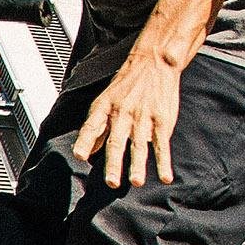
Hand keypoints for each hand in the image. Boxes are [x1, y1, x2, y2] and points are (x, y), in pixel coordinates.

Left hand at [75, 49, 183, 189]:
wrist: (153, 62)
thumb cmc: (126, 85)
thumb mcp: (105, 101)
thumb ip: (96, 128)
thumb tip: (86, 153)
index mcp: (105, 109)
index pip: (91, 127)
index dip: (85, 141)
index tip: (80, 155)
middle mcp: (122, 114)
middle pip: (116, 142)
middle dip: (113, 163)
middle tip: (111, 182)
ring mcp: (143, 117)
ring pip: (140, 145)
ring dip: (138, 165)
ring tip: (137, 181)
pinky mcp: (162, 119)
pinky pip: (162, 144)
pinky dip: (164, 161)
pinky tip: (165, 176)